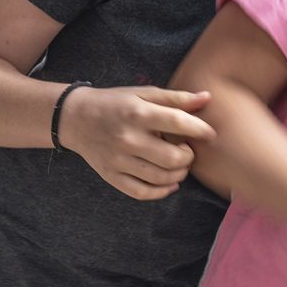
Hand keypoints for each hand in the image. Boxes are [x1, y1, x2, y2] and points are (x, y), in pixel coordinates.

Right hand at [57, 85, 215, 199]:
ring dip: (179, 174)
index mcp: (138, 114)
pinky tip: (170, 183)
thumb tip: (207, 98)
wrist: (75, 118)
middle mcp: (128, 139)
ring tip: (180, 164)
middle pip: (173, 158)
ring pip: (161, 178)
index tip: (210, 134)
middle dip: (189, 157)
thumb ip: (176, 98)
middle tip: (188, 150)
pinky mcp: (111, 176)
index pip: (179, 124)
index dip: (201, 130)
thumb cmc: (115, 103)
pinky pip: (141, 192)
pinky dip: (161, 192)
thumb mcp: (143, 94)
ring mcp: (118, 160)